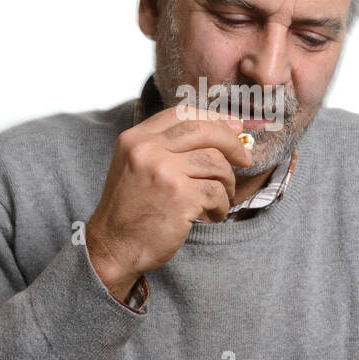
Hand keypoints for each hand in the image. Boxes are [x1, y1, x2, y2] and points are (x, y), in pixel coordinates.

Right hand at [85, 106, 251, 298]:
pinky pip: (217, 191)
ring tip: (222, 197)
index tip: (233, 128)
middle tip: (244, 158)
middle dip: (232, 143)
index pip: (182, 113)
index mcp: (135, 138)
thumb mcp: (135, 166)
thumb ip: (165, 147)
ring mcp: (164, 171)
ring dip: (227, 181)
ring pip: (216, 162)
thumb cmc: (130, 209)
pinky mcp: (180, 196)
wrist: (113, 246)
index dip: (213, 118)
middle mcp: (147, 149)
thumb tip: (219, 130)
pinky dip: (222, 205)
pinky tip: (213, 214)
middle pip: (204, 130)